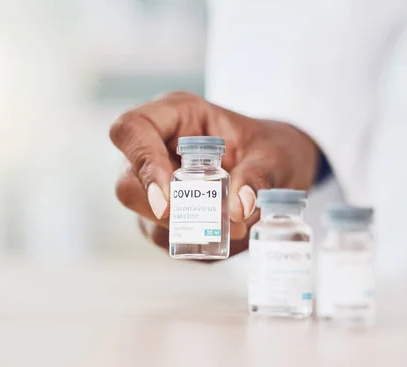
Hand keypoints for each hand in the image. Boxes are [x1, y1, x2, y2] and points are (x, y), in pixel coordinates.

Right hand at [109, 91, 317, 255]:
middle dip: (169, 211)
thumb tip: (238, 209)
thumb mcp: (273, 156)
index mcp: (174, 115)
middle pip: (128, 183)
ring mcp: (153, 184)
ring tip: (234, 227)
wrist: (278, 173)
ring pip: (145, 216)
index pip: (132, 129)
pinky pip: (165, 237)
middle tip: (214, 222)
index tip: (167, 200)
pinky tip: (224, 233)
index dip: (142, 163)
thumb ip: (258, 177)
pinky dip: (195, 240)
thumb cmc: (270, 150)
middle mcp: (155, 147)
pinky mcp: (161, 215)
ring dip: (188, 229)